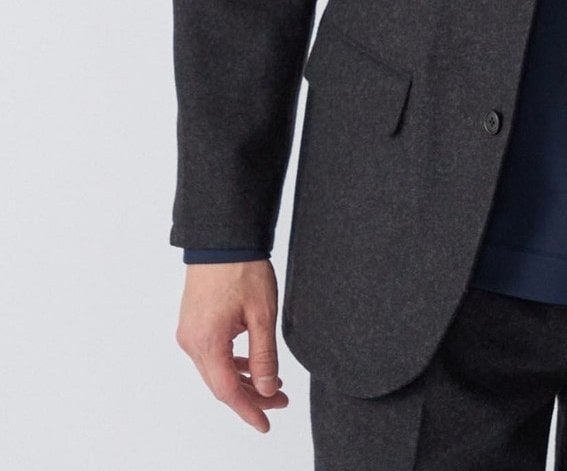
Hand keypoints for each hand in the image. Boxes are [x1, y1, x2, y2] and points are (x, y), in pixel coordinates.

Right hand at [176, 260, 288, 432]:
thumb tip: (267, 389)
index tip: (266, 424)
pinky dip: (231, 363)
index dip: (248, 410)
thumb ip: (264, 355)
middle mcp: (192, 342)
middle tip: (280, 401)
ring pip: (216, 370)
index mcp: (207, 342)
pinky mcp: (193, 324)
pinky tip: (250, 363)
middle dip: (251, 396)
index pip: (228, 391)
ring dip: (243, 380)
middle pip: (221, 384)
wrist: (222, 238)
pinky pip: (211, 355)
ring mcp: (189, 333)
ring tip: (272, 384)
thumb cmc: (242, 269)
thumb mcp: (262, 314)